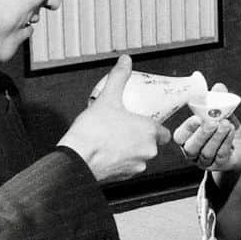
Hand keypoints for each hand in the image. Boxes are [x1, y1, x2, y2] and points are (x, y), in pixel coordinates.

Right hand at [58, 54, 169, 181]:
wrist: (76, 159)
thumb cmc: (93, 133)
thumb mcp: (107, 98)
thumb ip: (119, 77)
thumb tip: (125, 61)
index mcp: (148, 132)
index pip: (163, 133)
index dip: (154, 127)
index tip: (144, 122)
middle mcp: (146, 152)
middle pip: (151, 144)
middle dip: (139, 137)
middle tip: (124, 127)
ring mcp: (135, 167)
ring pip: (139, 156)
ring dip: (130, 149)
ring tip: (113, 138)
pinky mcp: (123, 178)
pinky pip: (126, 167)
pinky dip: (119, 160)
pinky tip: (106, 151)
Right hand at [172, 83, 240, 173]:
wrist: (239, 149)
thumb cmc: (224, 129)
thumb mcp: (221, 114)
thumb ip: (218, 102)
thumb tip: (219, 87)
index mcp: (187, 139)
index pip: (180, 137)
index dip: (187, 128)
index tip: (197, 118)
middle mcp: (192, 153)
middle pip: (191, 147)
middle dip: (202, 134)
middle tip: (212, 122)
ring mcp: (205, 162)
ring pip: (207, 152)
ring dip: (217, 137)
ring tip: (226, 124)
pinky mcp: (219, 166)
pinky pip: (221, 155)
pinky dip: (226, 142)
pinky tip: (231, 131)